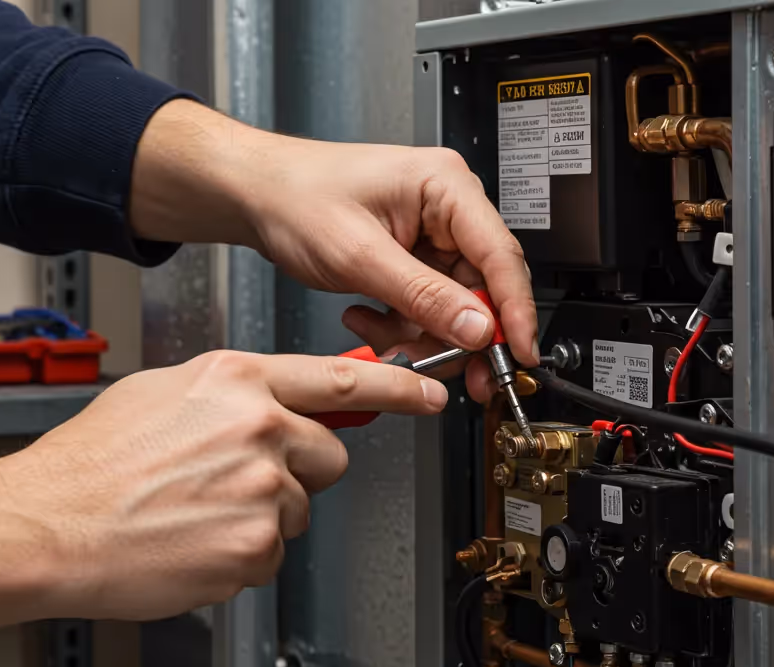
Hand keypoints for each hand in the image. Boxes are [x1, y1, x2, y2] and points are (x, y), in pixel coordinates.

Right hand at [0, 350, 445, 666]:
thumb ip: (234, 390)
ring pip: (299, 506)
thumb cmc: (92, 461)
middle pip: (330, 454)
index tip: (433, 394)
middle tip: (238, 479)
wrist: (45, 523)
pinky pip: (272, 552)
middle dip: (299, 470)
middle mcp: (259, 427)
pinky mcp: (254, 545)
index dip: (400, 390)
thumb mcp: (164, 392)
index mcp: (237, 379)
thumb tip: (278, 396)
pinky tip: (193, 540)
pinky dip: (240, 555)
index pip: (342, 380)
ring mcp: (261, 487)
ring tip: (197, 511)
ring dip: (262, 515)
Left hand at [130, 100, 538, 399]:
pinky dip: (402, 325)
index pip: (502, 256)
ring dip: (420, 333)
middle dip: (459, 334)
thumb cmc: (297, 196)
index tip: (518, 355)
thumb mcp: (360, 255)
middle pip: (483, 287)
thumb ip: (424, 296)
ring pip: (455, 306)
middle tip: (450, 372)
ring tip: (378, 334)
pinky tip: (368, 319)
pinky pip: (428, 307)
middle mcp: (448, 207)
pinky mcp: (415, 257)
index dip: (515, 312)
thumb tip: (478, 329)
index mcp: (446, 187)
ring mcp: (433, 234)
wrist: (255, 194)